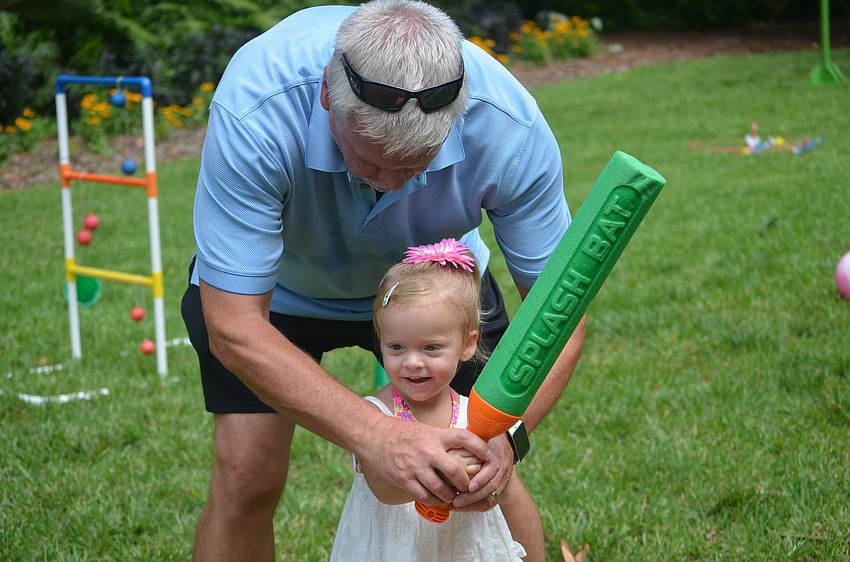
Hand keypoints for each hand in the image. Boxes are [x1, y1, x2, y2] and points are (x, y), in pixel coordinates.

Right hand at [365, 417, 490, 505]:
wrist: (374, 436)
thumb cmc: (402, 432)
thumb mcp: (426, 429)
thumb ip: (443, 439)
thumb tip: (465, 446)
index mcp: (435, 436)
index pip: (464, 438)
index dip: (480, 447)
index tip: (488, 456)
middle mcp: (427, 451)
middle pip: (455, 471)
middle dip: (465, 483)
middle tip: (468, 486)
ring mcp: (415, 467)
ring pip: (440, 489)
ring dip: (450, 496)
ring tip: (453, 496)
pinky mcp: (404, 479)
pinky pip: (424, 496)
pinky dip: (434, 500)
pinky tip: (437, 499)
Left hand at [451, 432, 513, 511]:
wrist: (505, 446)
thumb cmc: (487, 440)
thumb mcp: (480, 437)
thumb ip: (469, 442)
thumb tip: (451, 445)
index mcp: (498, 457)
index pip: (493, 470)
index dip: (480, 479)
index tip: (467, 486)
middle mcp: (502, 472)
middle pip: (491, 488)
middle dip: (473, 497)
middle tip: (455, 500)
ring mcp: (502, 483)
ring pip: (490, 499)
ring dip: (472, 504)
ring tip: (455, 506)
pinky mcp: (498, 492)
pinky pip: (488, 504)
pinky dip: (475, 507)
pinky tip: (461, 508)